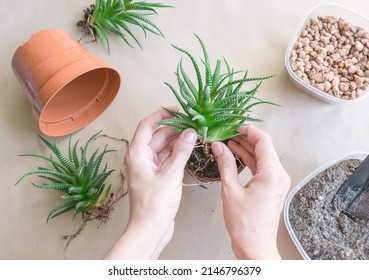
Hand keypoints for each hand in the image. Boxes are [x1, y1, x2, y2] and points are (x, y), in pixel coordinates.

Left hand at [105, 108, 196, 258]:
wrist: (150, 228)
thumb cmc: (155, 204)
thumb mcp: (170, 174)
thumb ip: (181, 151)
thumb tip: (190, 133)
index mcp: (137, 153)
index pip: (147, 125)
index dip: (161, 114)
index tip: (178, 110)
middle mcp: (141, 157)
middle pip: (158, 135)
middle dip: (175, 128)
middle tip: (193, 123)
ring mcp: (149, 167)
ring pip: (164, 147)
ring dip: (178, 141)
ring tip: (195, 133)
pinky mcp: (157, 176)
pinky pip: (167, 158)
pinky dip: (177, 153)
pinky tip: (190, 148)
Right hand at [212, 126, 290, 259]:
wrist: (255, 246)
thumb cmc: (244, 224)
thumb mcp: (231, 190)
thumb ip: (226, 165)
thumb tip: (219, 147)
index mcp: (272, 174)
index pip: (263, 141)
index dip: (248, 130)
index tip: (234, 126)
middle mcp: (279, 175)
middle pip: (264, 147)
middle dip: (245, 138)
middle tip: (228, 133)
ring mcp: (277, 181)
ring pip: (262, 156)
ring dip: (246, 148)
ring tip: (228, 142)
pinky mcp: (272, 186)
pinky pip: (262, 167)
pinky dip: (250, 159)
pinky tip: (236, 155)